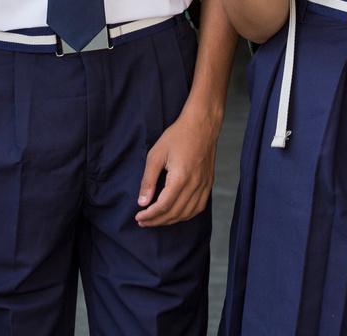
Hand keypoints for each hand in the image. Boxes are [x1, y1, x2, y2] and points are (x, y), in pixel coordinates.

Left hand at [135, 105, 219, 226]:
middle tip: (143, 221)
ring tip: (156, 220)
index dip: (150, 215)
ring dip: (170, 221)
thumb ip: (148, 180)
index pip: (164, 206)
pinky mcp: (208, 183)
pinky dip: (186, 215)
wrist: (201, 124)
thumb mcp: (156, 155)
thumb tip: (142, 202)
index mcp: (181, 177)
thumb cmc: (177, 136)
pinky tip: (176, 214)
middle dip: (157, 221)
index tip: (138, 217)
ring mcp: (204, 185)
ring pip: (187, 213)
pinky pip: (199, 207)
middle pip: (175, 213)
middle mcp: (195, 184)